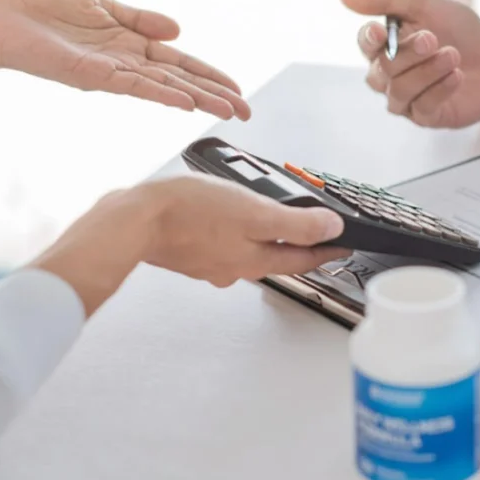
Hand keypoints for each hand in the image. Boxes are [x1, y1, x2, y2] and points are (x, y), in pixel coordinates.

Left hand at [0, 0, 249, 119]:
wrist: (0, 18)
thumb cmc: (40, 7)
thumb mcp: (101, 1)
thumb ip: (140, 18)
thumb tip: (178, 28)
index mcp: (131, 44)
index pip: (180, 63)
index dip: (210, 75)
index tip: (237, 90)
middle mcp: (127, 62)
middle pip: (182, 80)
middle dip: (216, 96)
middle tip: (246, 112)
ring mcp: (113, 72)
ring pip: (166, 88)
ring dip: (200, 100)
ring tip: (229, 112)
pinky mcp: (96, 76)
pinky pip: (136, 87)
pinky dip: (163, 94)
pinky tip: (186, 102)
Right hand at [31, 175, 349, 315]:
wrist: (133, 220)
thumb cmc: (188, 213)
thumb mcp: (253, 212)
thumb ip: (296, 225)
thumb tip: (331, 230)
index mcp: (254, 259)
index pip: (304, 260)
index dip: (329, 251)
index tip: (346, 246)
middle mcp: (235, 267)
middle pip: (279, 258)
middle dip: (301, 247)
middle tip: (321, 236)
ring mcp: (211, 261)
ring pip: (250, 251)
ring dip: (269, 239)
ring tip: (280, 222)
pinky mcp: (191, 251)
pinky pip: (224, 243)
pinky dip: (237, 233)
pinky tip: (231, 219)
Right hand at [339, 0, 479, 127]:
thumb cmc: (457, 28)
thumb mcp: (422, 3)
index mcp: (385, 45)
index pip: (365, 45)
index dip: (369, 40)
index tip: (380, 31)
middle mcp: (390, 76)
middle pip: (382, 70)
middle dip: (407, 54)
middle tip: (432, 39)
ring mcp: (408, 99)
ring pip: (400, 91)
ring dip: (426, 71)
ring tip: (452, 55)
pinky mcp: (429, 116)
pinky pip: (422, 108)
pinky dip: (439, 90)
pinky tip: (456, 76)